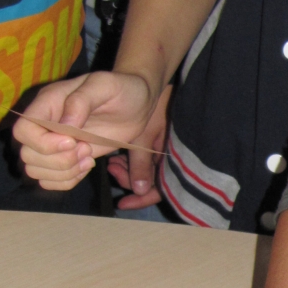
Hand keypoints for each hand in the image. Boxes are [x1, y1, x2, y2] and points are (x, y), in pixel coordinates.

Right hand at [13, 71, 155, 189]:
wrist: (137, 103)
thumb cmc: (121, 89)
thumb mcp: (104, 85)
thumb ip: (81, 101)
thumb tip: (65, 126)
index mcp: (47, 103)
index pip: (23, 130)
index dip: (43, 143)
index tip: (72, 141)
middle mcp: (44, 125)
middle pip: (27, 155)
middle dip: (59, 161)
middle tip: (87, 150)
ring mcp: (52, 144)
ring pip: (36, 171)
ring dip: (64, 172)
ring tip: (88, 158)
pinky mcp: (64, 159)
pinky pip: (49, 181)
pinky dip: (67, 181)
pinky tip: (86, 167)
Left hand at [108, 85, 171, 208]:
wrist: (148, 85)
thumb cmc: (150, 108)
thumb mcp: (144, 136)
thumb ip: (140, 163)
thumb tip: (138, 190)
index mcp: (174, 160)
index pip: (161, 189)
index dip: (143, 199)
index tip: (123, 202)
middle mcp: (168, 160)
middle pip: (149, 184)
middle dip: (130, 182)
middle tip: (114, 169)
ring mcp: (159, 153)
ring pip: (142, 174)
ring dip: (126, 172)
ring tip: (113, 162)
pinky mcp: (150, 146)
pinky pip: (138, 162)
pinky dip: (127, 163)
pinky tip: (116, 156)